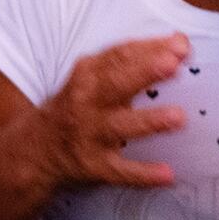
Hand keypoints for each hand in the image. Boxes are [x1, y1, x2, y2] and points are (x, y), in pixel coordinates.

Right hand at [31, 35, 188, 190]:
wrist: (39, 148)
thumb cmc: (78, 104)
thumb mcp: (93, 76)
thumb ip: (133, 60)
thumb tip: (178, 45)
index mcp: (87, 74)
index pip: (119, 56)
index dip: (148, 49)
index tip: (179, 45)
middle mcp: (86, 102)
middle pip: (116, 84)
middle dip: (144, 73)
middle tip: (173, 65)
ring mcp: (90, 135)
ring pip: (120, 127)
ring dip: (149, 121)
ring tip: (179, 117)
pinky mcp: (95, 166)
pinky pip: (120, 171)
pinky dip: (143, 174)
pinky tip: (167, 174)